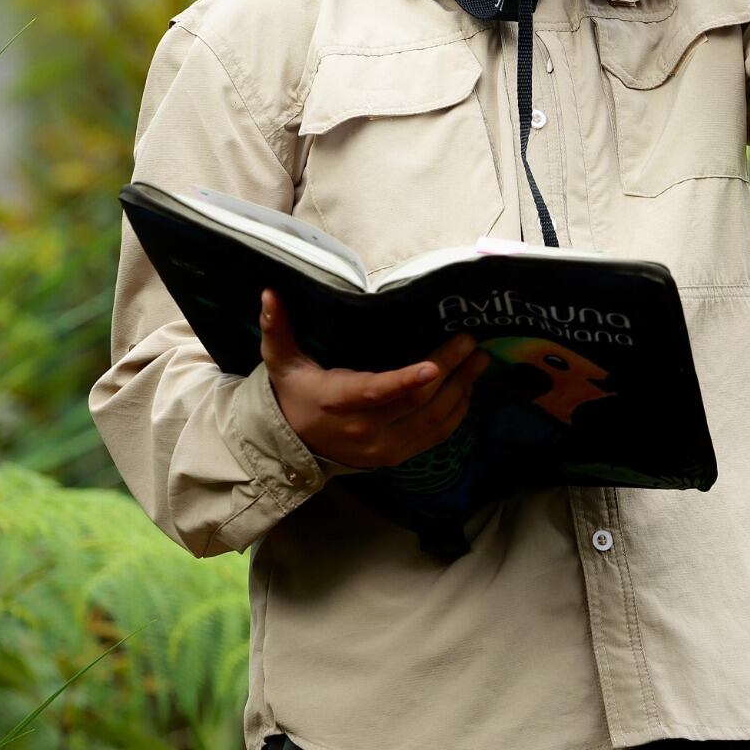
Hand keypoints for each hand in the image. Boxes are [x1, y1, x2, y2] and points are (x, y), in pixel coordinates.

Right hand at [258, 288, 489, 468]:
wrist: (296, 446)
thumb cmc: (294, 394)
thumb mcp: (281, 361)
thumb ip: (277, 328)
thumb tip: (270, 293)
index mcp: (337, 401)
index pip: (375, 393)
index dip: (405, 381)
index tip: (433, 366)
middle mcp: (365, 430)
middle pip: (416, 403)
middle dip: (449, 371)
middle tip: (471, 342)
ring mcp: (385, 448)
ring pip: (433, 421)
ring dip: (461, 389)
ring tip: (479, 360)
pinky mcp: (399, 456)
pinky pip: (436, 436)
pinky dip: (457, 412)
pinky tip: (468, 387)